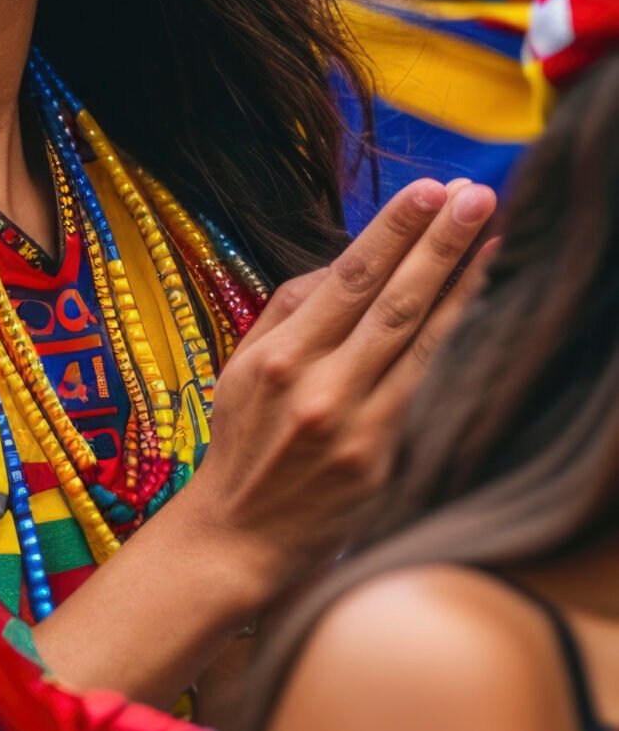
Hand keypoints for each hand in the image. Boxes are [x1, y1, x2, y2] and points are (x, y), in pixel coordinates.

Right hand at [192, 178, 494, 598]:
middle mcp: (316, 386)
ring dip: (461, 286)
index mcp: (279, 357)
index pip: (346, 279)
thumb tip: (342, 264)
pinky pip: (424, 390)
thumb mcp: (241, 369)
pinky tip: (482, 313)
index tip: (426, 190)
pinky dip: (456, 346)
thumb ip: (287, 311)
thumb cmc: (242, 447)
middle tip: (474, 196)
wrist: (236, 540)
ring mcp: (351, 425)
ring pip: (418, 342)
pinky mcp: (378, 459)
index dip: (391, 232)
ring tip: (493, 240)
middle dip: (437, 243)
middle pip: (391, 301)